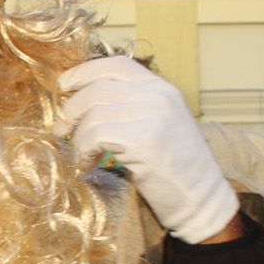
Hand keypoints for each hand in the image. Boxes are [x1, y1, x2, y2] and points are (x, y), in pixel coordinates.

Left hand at [55, 57, 238, 243]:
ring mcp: (153, 115)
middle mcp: (158, 96)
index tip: (63, 84)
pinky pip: (95, 136)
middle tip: (60, 129)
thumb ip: (133, 106)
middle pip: (98, 88)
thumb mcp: (161, 124)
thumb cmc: (177, 168)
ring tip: (79, 153)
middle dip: (71, 108)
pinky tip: (87, 164)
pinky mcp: (144, 140)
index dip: (84, 72)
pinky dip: (83, 151)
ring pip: (93, 113)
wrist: (202, 199)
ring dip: (77, 135)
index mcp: (162, 88)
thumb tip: (85, 101)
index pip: (116, 65)